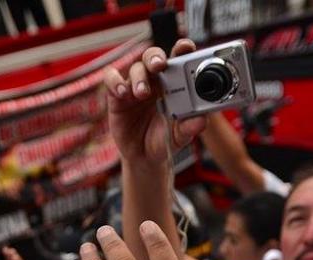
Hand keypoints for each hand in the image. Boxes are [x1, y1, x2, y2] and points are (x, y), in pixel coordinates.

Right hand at [104, 39, 207, 164]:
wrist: (145, 158)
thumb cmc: (164, 140)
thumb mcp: (179, 136)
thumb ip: (189, 127)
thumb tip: (201, 121)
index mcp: (174, 84)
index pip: (177, 59)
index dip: (181, 49)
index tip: (185, 47)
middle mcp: (154, 81)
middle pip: (153, 56)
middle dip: (156, 57)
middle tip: (160, 65)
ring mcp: (134, 86)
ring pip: (136, 68)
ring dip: (139, 77)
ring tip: (142, 93)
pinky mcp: (117, 96)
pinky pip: (111, 79)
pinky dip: (115, 81)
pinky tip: (123, 93)